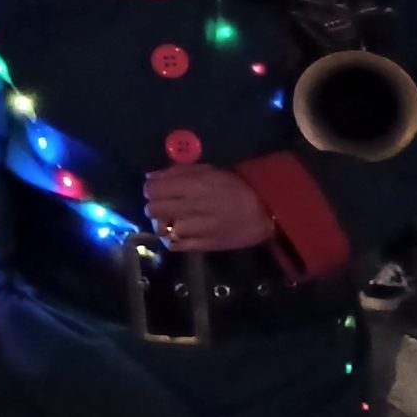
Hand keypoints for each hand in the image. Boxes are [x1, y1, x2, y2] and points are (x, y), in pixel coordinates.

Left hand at [144, 163, 274, 252]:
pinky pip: (176, 246)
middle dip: (152, 207)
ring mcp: (199, 228)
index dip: (149, 189)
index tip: (153, 190)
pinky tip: (176, 233)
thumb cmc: (237, 186)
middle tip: (159, 205)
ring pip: (163, 229)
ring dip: (161, 224)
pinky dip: (171, 240)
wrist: (267, 211)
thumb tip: (150, 177)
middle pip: (154, 210)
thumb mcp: (208, 171)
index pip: (154, 189)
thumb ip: (178, 172)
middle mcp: (193, 207)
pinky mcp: (206, 245)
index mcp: (194, 185)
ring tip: (168, 220)